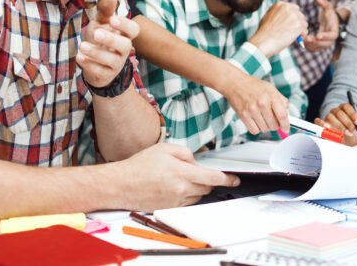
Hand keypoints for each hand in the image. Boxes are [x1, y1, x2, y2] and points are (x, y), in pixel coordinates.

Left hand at [78, 0, 139, 87]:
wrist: (94, 64)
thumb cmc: (99, 39)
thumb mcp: (101, 22)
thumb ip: (106, 10)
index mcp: (124, 35)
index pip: (133, 30)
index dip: (125, 25)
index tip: (113, 19)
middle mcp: (123, 50)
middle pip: (124, 45)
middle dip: (110, 39)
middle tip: (96, 33)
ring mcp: (115, 64)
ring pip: (111, 60)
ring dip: (96, 52)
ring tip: (82, 46)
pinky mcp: (105, 75)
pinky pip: (100, 72)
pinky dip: (89, 65)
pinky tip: (80, 57)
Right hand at [117, 143, 239, 210]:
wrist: (122, 184)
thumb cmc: (140, 165)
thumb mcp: (164, 148)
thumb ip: (185, 152)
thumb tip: (196, 160)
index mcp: (181, 173)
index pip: (212, 177)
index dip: (226, 178)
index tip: (234, 179)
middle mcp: (181, 189)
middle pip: (207, 188)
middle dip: (210, 180)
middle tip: (202, 172)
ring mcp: (176, 201)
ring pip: (198, 195)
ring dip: (198, 187)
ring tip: (183, 176)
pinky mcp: (170, 208)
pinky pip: (187, 202)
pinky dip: (188, 193)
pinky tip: (177, 185)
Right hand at [219, 67, 290, 134]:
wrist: (235, 83)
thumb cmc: (253, 85)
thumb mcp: (271, 89)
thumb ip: (281, 101)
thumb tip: (288, 115)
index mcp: (271, 96)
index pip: (282, 115)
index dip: (286, 125)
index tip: (286, 129)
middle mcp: (262, 103)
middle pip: (274, 125)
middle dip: (275, 125)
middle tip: (272, 119)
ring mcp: (252, 110)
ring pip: (264, 129)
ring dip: (265, 126)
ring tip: (262, 117)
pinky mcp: (243, 116)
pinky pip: (254, 130)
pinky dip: (256, 128)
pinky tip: (255, 120)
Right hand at [248, 1, 306, 57]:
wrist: (263, 41)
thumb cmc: (264, 32)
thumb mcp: (268, 16)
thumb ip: (277, 13)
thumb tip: (284, 16)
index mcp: (280, 4)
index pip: (293, 8)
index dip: (292, 16)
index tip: (289, 23)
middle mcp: (288, 8)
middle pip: (299, 14)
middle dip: (297, 22)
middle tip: (292, 31)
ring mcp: (294, 16)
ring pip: (303, 22)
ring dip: (299, 29)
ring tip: (292, 36)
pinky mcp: (299, 25)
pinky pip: (305, 30)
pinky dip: (302, 35)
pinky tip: (296, 38)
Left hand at [302, 0, 340, 52]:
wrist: (329, 21)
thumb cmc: (329, 14)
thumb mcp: (328, 7)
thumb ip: (324, 3)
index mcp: (334, 31)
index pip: (332, 36)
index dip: (326, 36)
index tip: (318, 35)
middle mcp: (330, 39)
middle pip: (325, 44)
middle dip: (316, 43)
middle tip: (307, 38)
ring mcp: (324, 43)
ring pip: (318, 47)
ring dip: (310, 45)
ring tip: (302, 39)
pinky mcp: (318, 44)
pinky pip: (313, 48)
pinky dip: (308, 46)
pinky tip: (301, 40)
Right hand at [316, 104, 356, 146]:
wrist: (344, 145)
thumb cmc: (352, 135)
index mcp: (345, 109)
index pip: (347, 106)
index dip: (353, 114)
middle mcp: (335, 111)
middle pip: (339, 112)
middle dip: (347, 123)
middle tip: (353, 132)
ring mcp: (327, 118)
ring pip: (330, 117)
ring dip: (338, 126)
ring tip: (343, 135)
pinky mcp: (321, 124)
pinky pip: (318, 121)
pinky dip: (322, 124)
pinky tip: (328, 129)